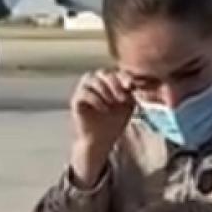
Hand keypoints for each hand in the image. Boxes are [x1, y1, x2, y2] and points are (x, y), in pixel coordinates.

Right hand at [68, 70, 135, 185]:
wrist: (102, 140)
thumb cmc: (114, 121)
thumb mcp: (128, 106)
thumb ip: (131, 93)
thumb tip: (136, 82)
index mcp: (107, 82)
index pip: (115, 72)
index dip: (123, 76)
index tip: (130, 85)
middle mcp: (94, 83)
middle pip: (103, 73)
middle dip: (114, 84)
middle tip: (122, 98)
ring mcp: (83, 90)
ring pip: (91, 79)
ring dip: (104, 90)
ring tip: (112, 103)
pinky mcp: (76, 100)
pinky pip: (83, 93)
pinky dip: (95, 99)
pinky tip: (104, 109)